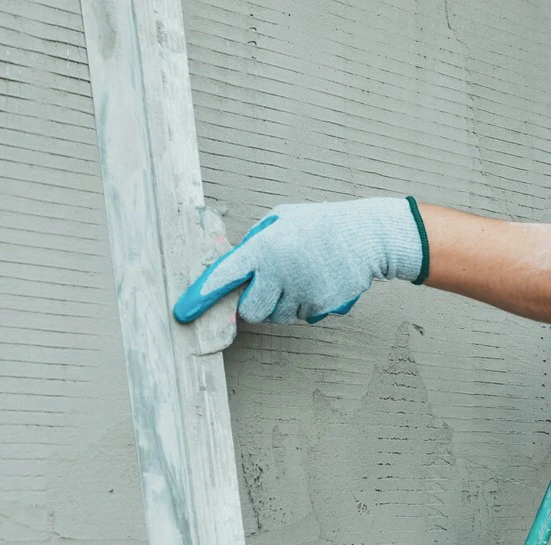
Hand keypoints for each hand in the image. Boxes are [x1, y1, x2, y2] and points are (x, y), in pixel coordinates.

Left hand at [173, 197, 427, 324]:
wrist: (367, 235)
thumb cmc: (319, 225)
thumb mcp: (280, 221)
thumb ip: (254, 245)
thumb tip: (231, 272)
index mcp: (265, 246)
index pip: (225, 275)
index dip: (201, 296)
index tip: (183, 312)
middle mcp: (280, 271)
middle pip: (251, 311)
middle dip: (256, 303)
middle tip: (271, 284)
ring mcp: (301, 291)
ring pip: (277, 317)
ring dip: (283, 304)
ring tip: (302, 276)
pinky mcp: (321, 306)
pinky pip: (302, 317)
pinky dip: (305, 305)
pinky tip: (318, 282)